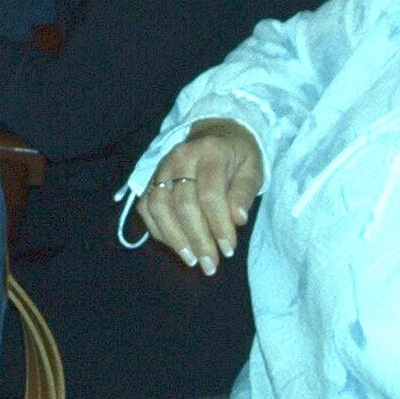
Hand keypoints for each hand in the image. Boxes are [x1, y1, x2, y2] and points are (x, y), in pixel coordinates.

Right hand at [137, 119, 263, 277]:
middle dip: (197, 238)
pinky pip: (146, 208)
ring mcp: (161, 168)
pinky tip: (177, 246)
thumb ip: (244, 192)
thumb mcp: (253, 170)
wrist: (215, 134)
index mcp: (210, 153)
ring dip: (174, 238)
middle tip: (210, 264)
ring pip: (158, 206)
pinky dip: (158, 230)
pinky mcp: (151, 180)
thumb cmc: (238, 157)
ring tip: (191, 260)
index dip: (218, 225)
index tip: (228, 250)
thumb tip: (238, 219)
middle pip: (182, 203)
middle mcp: (180, 158)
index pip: (209, 193)